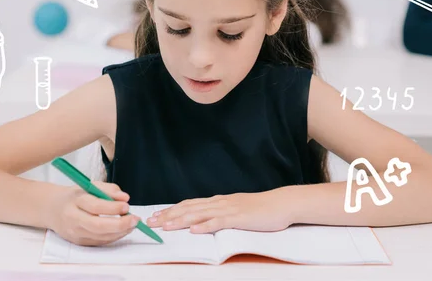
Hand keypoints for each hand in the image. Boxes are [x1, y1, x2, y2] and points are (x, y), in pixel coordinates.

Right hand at [46, 181, 140, 245]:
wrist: (53, 209)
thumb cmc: (76, 195)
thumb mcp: (90, 185)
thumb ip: (108, 189)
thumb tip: (125, 197)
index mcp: (75, 201)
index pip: (95, 206)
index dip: (112, 207)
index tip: (127, 205)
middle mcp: (73, 219)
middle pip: (97, 226)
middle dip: (119, 224)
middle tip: (135, 219)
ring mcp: (75, 233)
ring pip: (100, 237)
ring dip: (120, 232)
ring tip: (132, 224)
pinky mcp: (79, 242)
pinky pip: (99, 242)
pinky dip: (113, 237)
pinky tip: (123, 230)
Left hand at [146, 190, 292, 233]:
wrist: (280, 203)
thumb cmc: (260, 210)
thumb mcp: (235, 210)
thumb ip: (220, 213)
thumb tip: (203, 220)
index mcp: (218, 201)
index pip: (189, 204)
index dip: (171, 210)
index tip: (156, 216)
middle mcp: (219, 202)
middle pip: (189, 208)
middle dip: (169, 215)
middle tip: (151, 222)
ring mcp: (229, 209)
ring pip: (200, 214)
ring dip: (181, 220)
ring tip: (166, 226)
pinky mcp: (239, 217)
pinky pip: (219, 221)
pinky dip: (205, 225)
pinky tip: (194, 230)